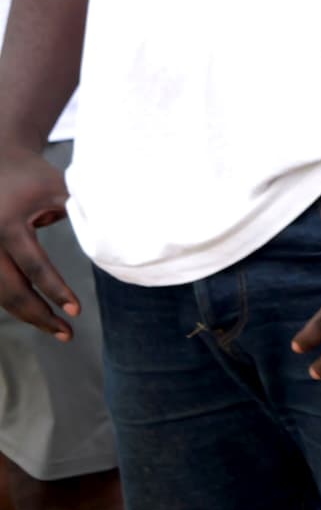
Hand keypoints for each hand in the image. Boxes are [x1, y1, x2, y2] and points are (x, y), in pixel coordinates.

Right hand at [0, 149, 74, 338]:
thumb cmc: (33, 176)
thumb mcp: (59, 186)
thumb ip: (83, 209)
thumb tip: (121, 233)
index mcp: (8, 225)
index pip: (34, 266)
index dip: (55, 290)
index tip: (76, 311)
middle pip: (11, 290)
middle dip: (38, 315)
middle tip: (67, 333)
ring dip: (26, 314)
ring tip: (56, 330)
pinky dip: (14, 302)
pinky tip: (36, 315)